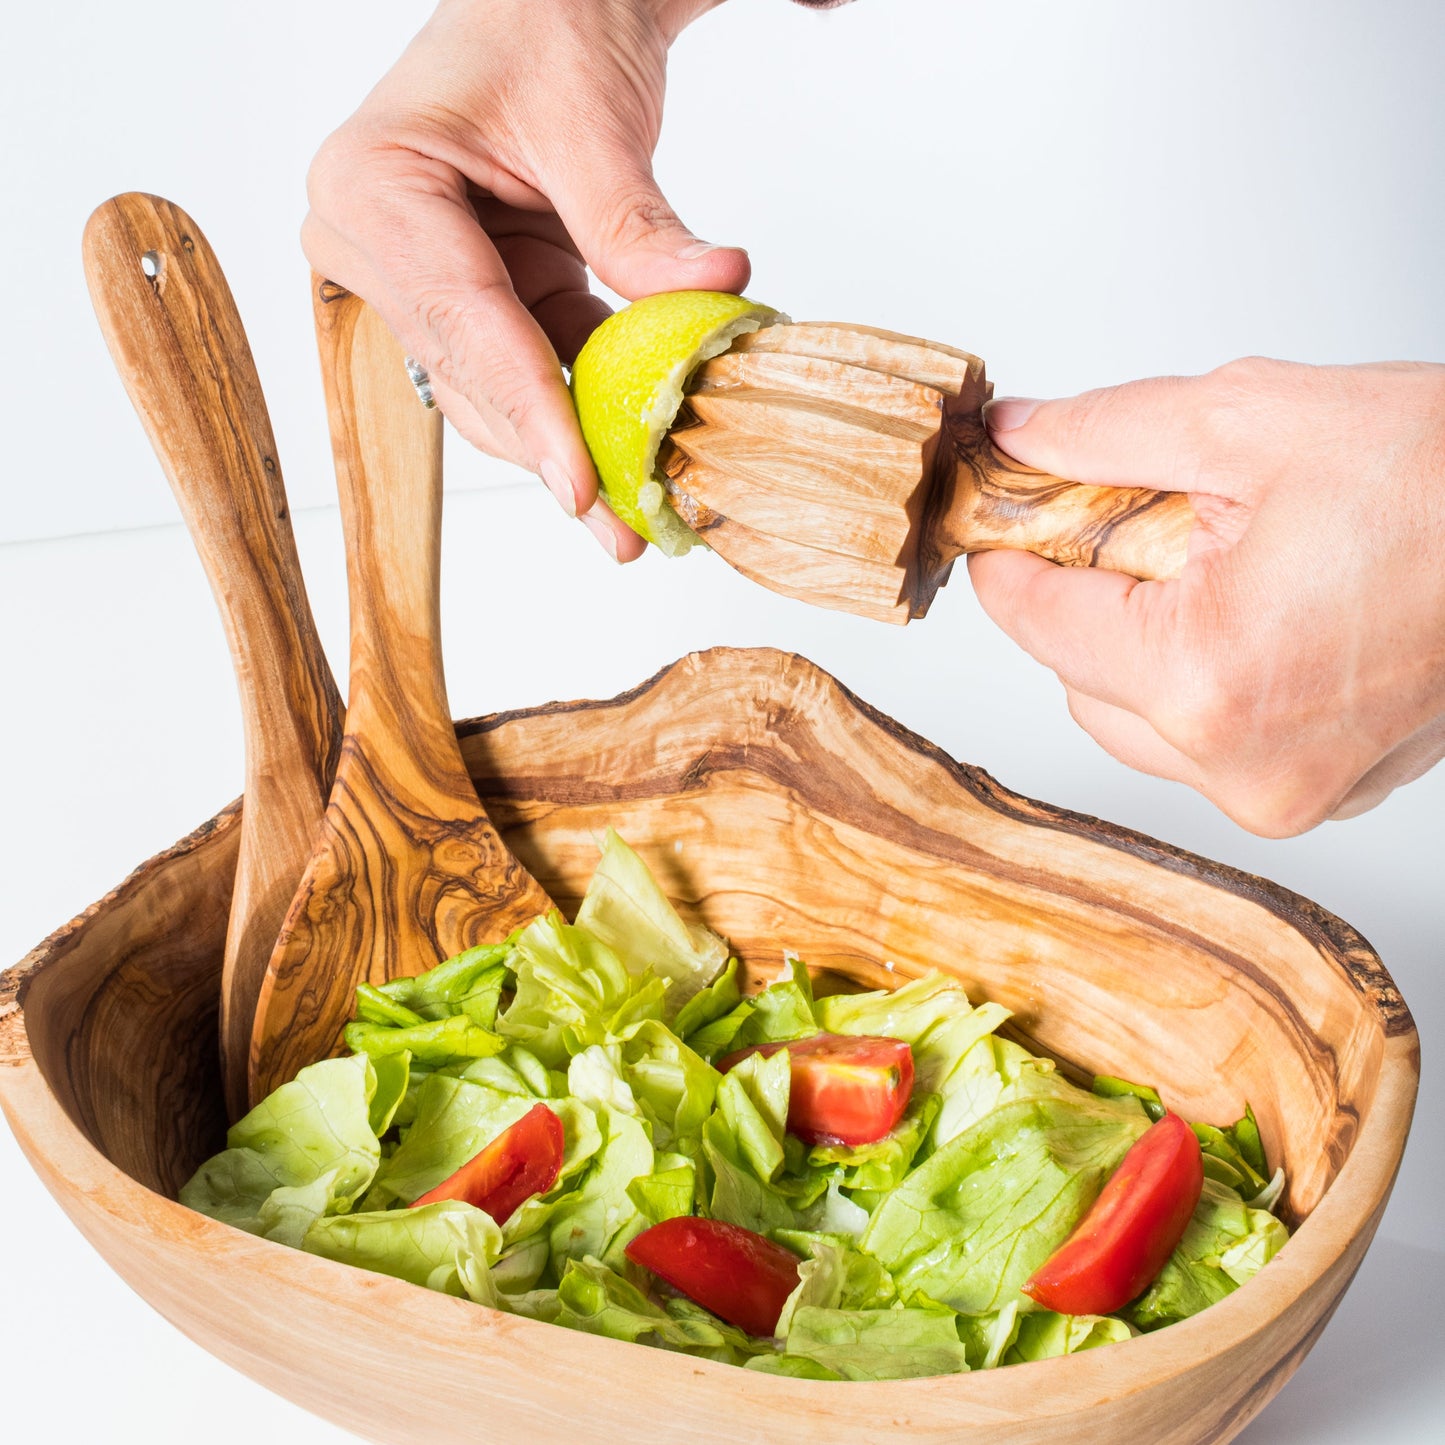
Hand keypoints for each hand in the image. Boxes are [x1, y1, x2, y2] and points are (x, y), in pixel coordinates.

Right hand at [303, 0, 748, 559]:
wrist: (550, 1)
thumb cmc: (546, 24)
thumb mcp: (592, 120)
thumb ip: (636, 220)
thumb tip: (715, 289)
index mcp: (372, 187)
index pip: (462, 319)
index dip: (528, 410)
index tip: (580, 487)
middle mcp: (374, 242)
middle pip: (473, 374)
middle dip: (554, 453)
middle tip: (623, 531)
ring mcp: (420, 279)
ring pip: (496, 390)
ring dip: (570, 447)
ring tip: (633, 517)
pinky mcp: (474, 300)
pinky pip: (528, 368)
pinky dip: (583, 407)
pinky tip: (631, 454)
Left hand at [968, 359, 1444, 835]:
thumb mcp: (1251, 419)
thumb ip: (1106, 432)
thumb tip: (1019, 436)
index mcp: (1206, 678)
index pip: (1036, 623)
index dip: (1004, 559)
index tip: (993, 521)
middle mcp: (1240, 763)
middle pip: (1078, 680)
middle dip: (1086, 600)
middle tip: (1132, 528)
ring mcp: (1287, 790)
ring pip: (1135, 722)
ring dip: (1141, 647)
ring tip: (1215, 568)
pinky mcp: (1322, 791)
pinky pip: (1206, 744)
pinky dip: (1204, 683)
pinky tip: (1259, 616)